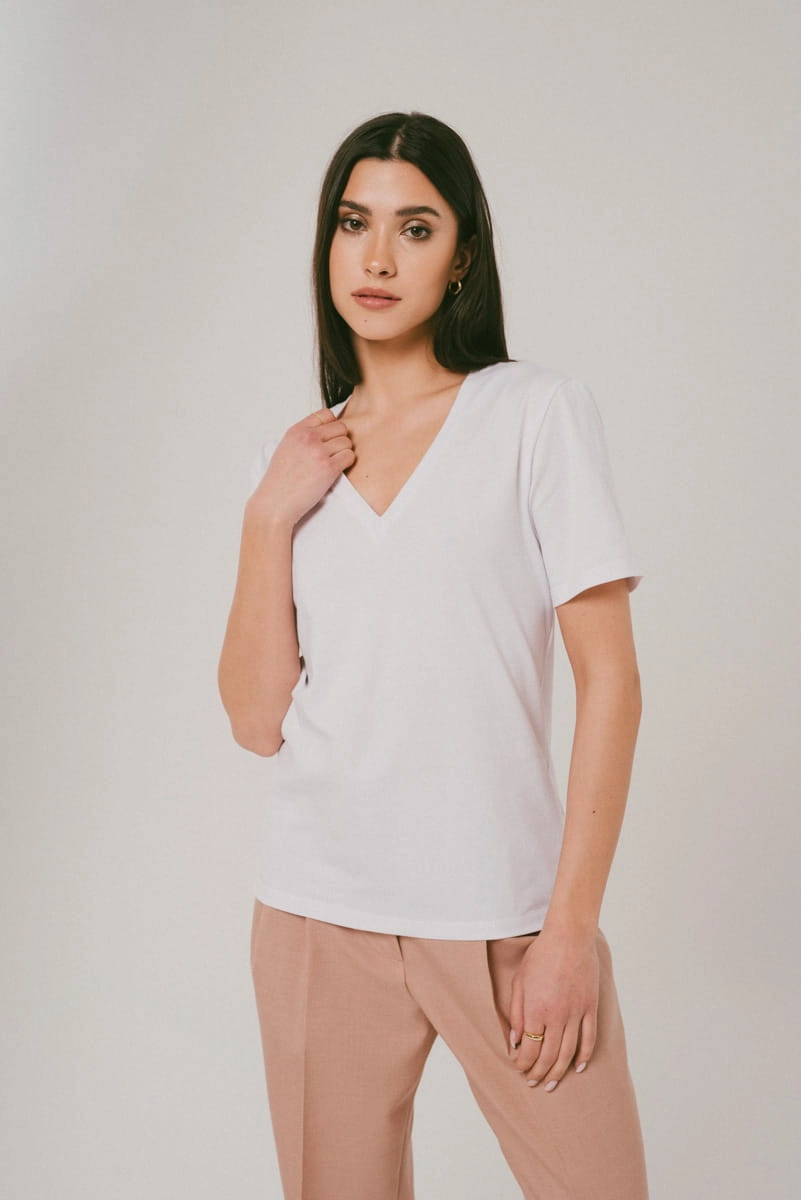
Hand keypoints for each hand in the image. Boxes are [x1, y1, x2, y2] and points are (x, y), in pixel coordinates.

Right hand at [249, 408, 354, 527]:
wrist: (275, 503)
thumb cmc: (280, 481)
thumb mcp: (286, 448)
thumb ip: (304, 437)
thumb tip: (326, 431)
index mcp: (296, 431)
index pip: (326, 414)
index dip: (332, 425)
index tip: (329, 438)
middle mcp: (307, 438)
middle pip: (341, 427)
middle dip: (340, 440)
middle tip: (333, 454)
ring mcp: (318, 452)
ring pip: (347, 442)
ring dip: (344, 453)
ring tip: (332, 464)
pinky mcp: (328, 468)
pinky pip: (350, 457)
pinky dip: (347, 464)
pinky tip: (335, 471)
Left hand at [509, 926, 599, 1090]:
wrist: (569, 938)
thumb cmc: (540, 956)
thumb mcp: (519, 982)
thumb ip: (516, 1013)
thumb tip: (515, 1040)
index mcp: (536, 1011)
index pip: (529, 1049)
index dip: (523, 1064)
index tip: (519, 1068)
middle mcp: (556, 1017)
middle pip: (548, 1056)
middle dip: (539, 1073)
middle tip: (534, 1083)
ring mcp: (576, 1014)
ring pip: (568, 1053)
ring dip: (559, 1072)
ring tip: (552, 1084)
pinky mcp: (590, 1008)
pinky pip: (589, 1038)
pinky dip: (584, 1056)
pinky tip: (578, 1067)